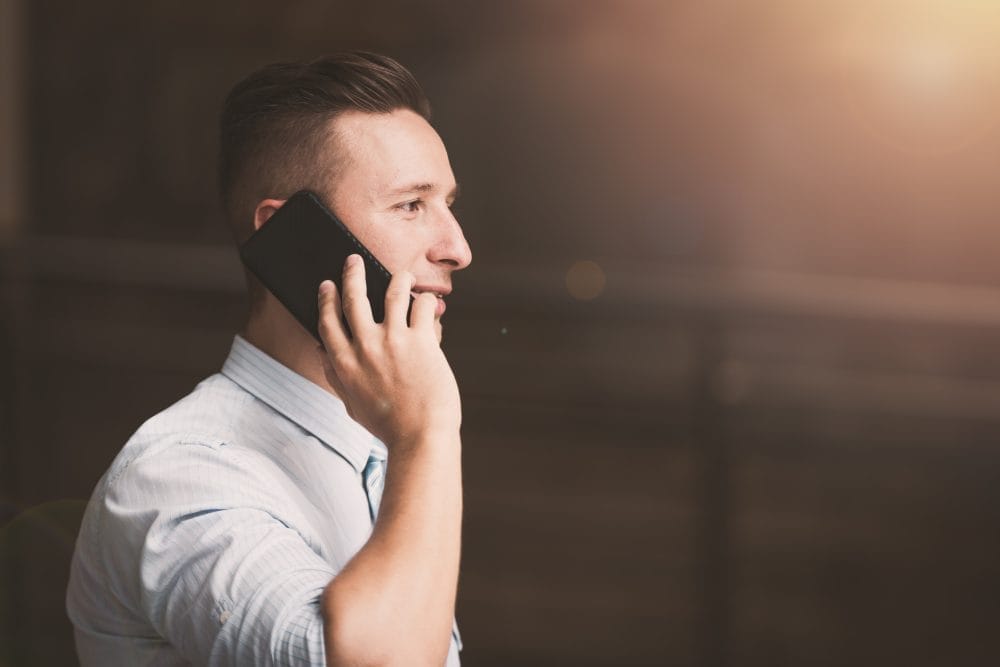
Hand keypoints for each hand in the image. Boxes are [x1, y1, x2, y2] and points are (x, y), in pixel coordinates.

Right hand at [316, 255, 460, 446]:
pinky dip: (426, 302)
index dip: (326, 299)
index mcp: (344, 364)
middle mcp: (365, 347)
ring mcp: (393, 341)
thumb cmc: (388, 426)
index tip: (327, 285)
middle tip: (354, 260)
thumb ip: (336, 376)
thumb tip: (322, 353)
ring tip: (402, 276)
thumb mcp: (352, 404)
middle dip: (352, 273)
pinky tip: (428, 304)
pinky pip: (423, 306)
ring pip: (392, 292)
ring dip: (397, 279)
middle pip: (353, 298)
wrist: (420, 437)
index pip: (328, 321)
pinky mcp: (421, 340)